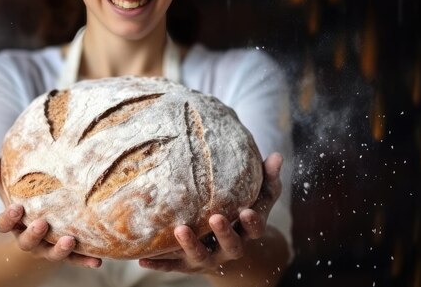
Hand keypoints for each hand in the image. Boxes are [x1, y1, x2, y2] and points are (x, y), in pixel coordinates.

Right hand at [0, 153, 101, 267]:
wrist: (36, 231)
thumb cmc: (23, 203)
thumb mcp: (10, 190)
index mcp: (14, 224)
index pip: (4, 224)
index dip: (8, 218)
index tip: (17, 208)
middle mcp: (27, 239)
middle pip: (26, 241)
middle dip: (34, 233)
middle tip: (42, 223)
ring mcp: (45, 249)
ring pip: (50, 254)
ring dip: (59, 249)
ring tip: (70, 240)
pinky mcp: (63, 255)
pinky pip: (73, 260)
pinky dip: (84, 260)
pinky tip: (97, 261)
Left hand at [138, 152, 283, 273]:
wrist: (226, 249)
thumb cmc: (242, 214)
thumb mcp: (258, 198)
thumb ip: (267, 179)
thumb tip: (278, 155)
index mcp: (246, 232)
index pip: (254, 229)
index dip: (252, 222)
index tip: (246, 210)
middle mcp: (228, 249)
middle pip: (230, 246)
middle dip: (223, 233)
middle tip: (215, 218)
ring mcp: (207, 258)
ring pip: (200, 256)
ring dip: (190, 245)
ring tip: (179, 230)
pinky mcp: (186, 265)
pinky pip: (172, 266)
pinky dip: (158, 263)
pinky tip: (142, 259)